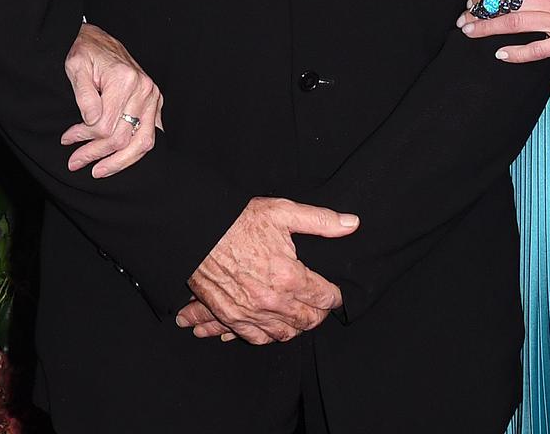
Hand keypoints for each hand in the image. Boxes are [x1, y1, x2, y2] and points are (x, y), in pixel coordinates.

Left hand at [61, 22, 163, 176]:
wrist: (98, 39)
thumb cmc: (85, 52)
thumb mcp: (75, 67)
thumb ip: (84, 96)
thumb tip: (91, 122)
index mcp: (124, 80)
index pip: (105, 126)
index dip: (84, 138)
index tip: (67, 140)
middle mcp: (144, 89)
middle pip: (123, 138)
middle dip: (96, 154)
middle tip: (75, 162)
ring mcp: (153, 96)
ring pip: (142, 142)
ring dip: (119, 161)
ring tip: (99, 170)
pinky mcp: (155, 102)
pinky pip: (150, 135)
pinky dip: (136, 150)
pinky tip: (119, 158)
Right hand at [184, 197, 357, 343]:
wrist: (197, 231)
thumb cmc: (238, 220)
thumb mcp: (282, 212)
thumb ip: (320, 220)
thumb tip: (352, 224)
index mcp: (289, 276)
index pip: (325, 297)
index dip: (334, 296)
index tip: (334, 294)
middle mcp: (272, 300)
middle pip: (308, 320)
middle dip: (318, 313)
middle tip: (319, 305)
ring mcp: (251, 312)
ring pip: (285, 333)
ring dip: (296, 326)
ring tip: (299, 315)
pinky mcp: (231, 316)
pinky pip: (257, 338)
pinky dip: (269, 334)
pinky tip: (274, 325)